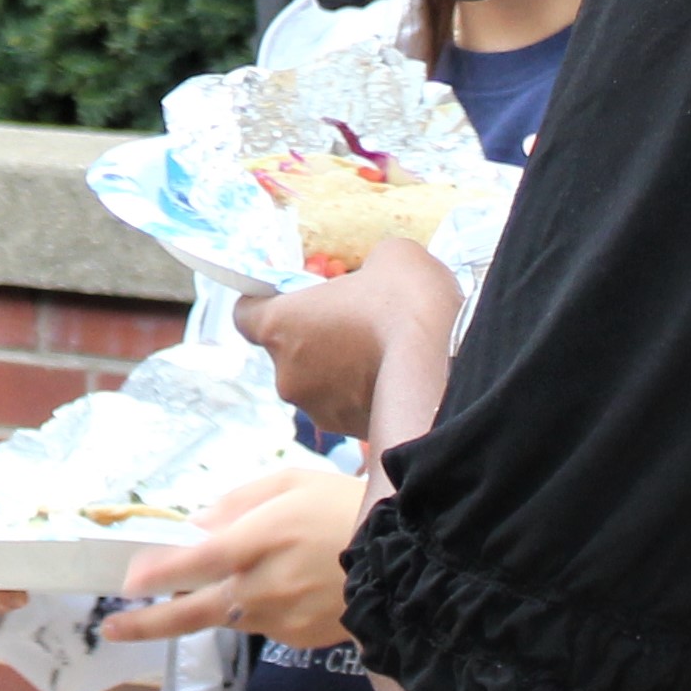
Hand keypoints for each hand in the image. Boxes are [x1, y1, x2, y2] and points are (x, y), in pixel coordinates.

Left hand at [105, 466, 366, 644]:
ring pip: (227, 616)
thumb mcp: (290, 484)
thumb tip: (196, 526)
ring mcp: (282, 618)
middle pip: (193, 613)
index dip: (157, 574)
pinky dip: (258, 607)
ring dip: (214, 604)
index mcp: (260, 541)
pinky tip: (287, 583)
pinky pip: (262, 625)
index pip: (194, 562)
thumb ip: (237, 504)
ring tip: (243, 575)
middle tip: (113, 626)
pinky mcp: (299, 639)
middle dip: (147, 624)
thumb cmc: (345, 506)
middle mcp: (264, 587)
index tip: (128, 582)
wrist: (409, 556)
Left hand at [235, 240, 462, 444]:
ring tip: (382, 350)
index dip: (266, 302)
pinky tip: (396, 377)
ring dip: (338, 368)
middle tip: (352, 319)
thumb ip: (366, 267)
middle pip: (286, 351)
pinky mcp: (349, 433)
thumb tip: (375, 277)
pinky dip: (363, 393)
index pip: (245, 315)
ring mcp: (317, 409)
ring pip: (318, 382)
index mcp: (278, 326)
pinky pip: (347, 406)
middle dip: (313, 336)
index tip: (292, 294)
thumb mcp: (391, 257)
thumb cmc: (406, 304)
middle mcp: (286, 375)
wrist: (445, 367)